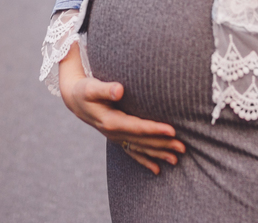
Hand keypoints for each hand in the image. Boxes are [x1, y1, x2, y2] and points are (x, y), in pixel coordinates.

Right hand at [58, 44, 183, 173]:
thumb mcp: (91, 88)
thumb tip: (120, 89)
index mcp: (110, 121)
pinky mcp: (117, 137)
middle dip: (163, 144)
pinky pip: (133, 151)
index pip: (137, 127)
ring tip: (176, 160)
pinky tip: (157, 170)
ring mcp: (116, 137)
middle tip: (183, 147)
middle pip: (142, 141)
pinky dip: (145, 160)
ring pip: (140, 148)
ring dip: (158, 153)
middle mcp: (114, 133)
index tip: (172, 130)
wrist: (74, 100)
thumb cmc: (84, 90)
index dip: (155, 129)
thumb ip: (106, 89)